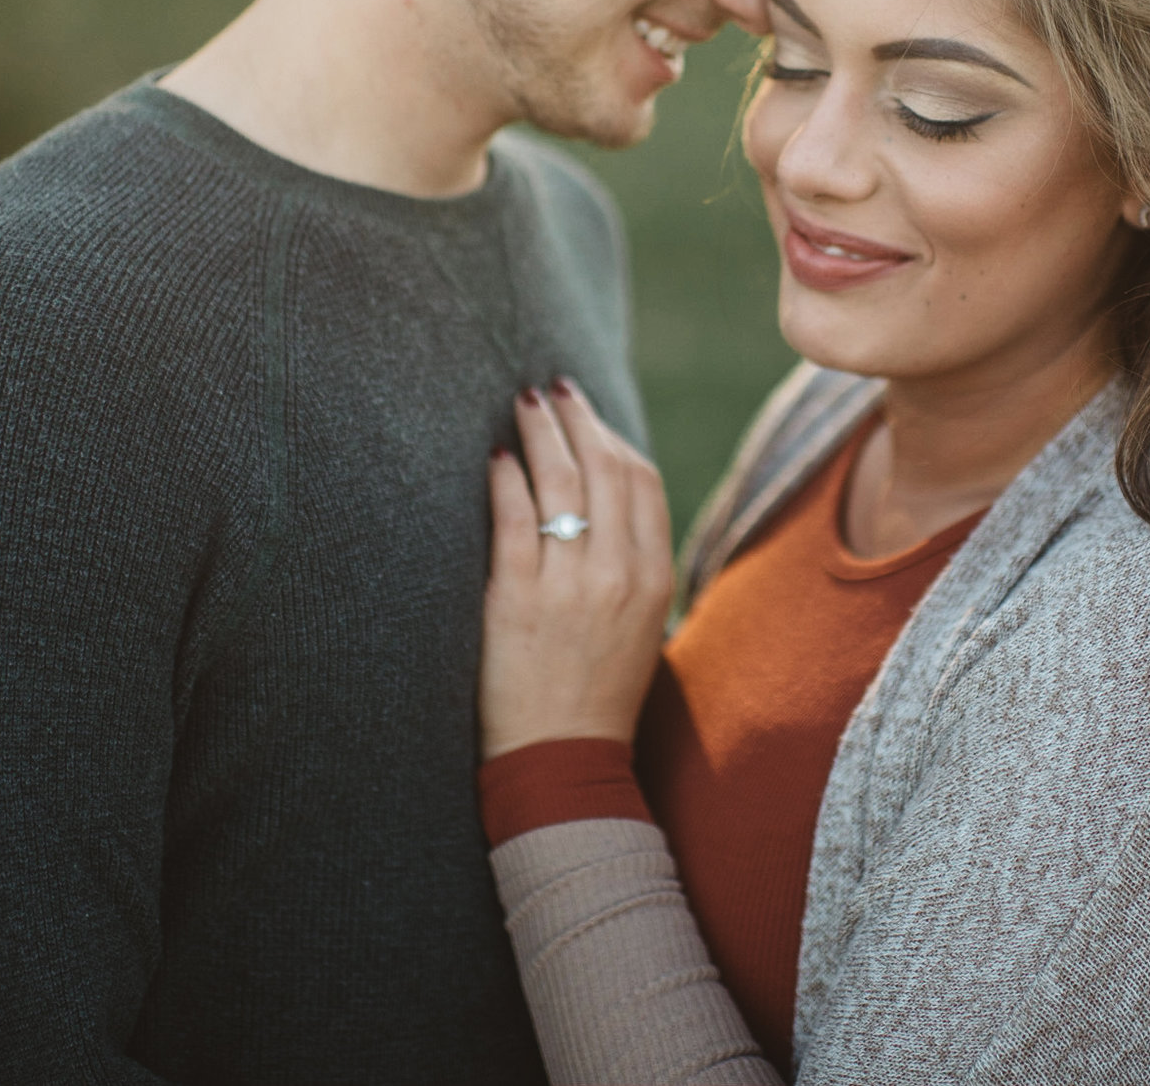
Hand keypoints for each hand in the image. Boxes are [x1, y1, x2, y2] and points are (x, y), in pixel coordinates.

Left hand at [479, 380, 674, 760]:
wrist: (563, 758)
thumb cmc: (598, 695)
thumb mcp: (641, 627)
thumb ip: (632, 566)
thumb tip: (606, 505)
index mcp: (655, 578)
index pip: (641, 481)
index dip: (612, 435)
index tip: (587, 412)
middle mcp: (619, 575)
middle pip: (603, 468)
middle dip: (577, 419)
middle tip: (552, 389)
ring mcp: (570, 586)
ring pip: (560, 484)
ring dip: (540, 434)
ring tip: (521, 405)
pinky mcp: (519, 601)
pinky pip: (513, 521)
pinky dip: (505, 479)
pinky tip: (495, 456)